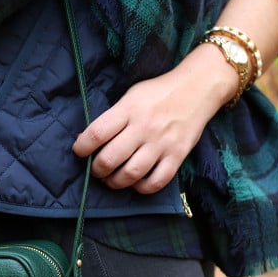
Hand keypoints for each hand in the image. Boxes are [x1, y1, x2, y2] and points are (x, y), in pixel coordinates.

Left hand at [72, 48, 235, 193]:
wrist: (197, 88)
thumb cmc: (158, 92)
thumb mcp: (130, 96)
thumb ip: (111, 117)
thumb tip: (85, 139)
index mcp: (129, 109)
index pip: (96, 133)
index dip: (82, 147)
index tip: (80, 151)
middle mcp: (144, 128)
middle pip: (110, 159)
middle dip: (96, 170)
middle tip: (97, 169)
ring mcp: (162, 143)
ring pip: (130, 174)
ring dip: (115, 182)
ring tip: (111, 179)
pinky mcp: (177, 155)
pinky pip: (156, 182)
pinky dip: (141, 188)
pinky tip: (135, 182)